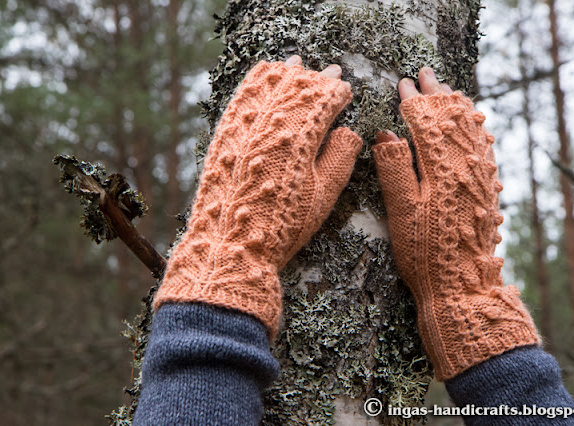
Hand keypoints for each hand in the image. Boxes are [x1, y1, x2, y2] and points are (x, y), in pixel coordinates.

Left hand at [155, 56, 361, 338]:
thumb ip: (339, 158)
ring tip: (298, 64)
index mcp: (300, 138)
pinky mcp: (226, 133)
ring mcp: (245, 126)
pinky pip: (242, 94)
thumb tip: (347, 130)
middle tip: (331, 71)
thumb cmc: (283, 225)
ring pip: (268, 85)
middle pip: (297, 87)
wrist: (232, 245)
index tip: (346, 92)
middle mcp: (271, 124)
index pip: (324, 100)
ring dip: (286, 73)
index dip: (338, 92)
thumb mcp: (323, 197)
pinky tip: (262, 74)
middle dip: (317, 78)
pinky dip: (254, 80)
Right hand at [372, 68, 539, 380]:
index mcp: (442, 169)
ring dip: (458, 106)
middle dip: (439, 94)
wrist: (462, 287)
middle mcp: (467, 166)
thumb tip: (386, 132)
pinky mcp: (487, 190)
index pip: (427, 123)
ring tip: (448, 90)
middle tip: (426, 74)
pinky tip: (472, 127)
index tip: (402, 84)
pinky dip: (474, 128)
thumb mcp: (401, 213)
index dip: (414, 102)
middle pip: (454, 118)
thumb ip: (394, 168)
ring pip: (472, 129)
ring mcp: (481, 178)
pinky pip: (483, 147)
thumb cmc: (425, 254)